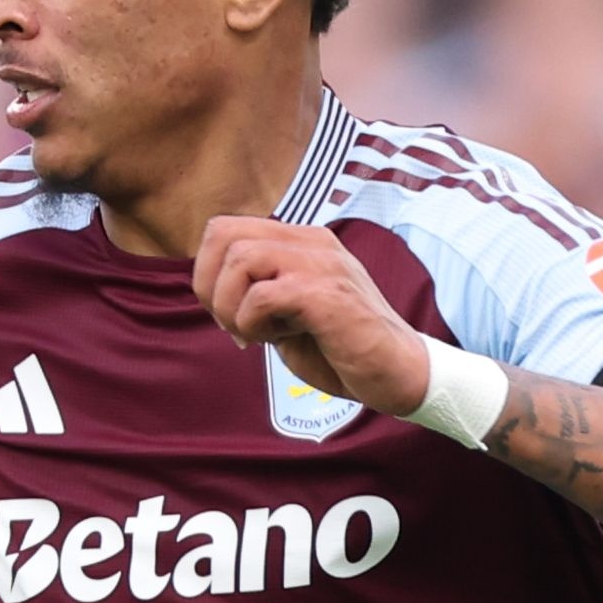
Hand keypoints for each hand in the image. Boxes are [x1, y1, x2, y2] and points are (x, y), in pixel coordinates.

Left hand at [191, 215, 435, 417]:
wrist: (395, 373)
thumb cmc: (341, 347)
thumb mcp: (288, 310)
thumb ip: (257, 290)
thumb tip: (210, 289)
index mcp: (302, 241)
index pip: (225, 229)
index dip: (207, 272)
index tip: (227, 313)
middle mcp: (312, 243)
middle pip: (224, 236)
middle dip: (211, 289)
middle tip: (234, 326)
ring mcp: (321, 265)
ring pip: (240, 260)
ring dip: (231, 308)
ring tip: (255, 335)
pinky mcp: (326, 295)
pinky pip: (261, 296)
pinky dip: (254, 325)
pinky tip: (277, 341)